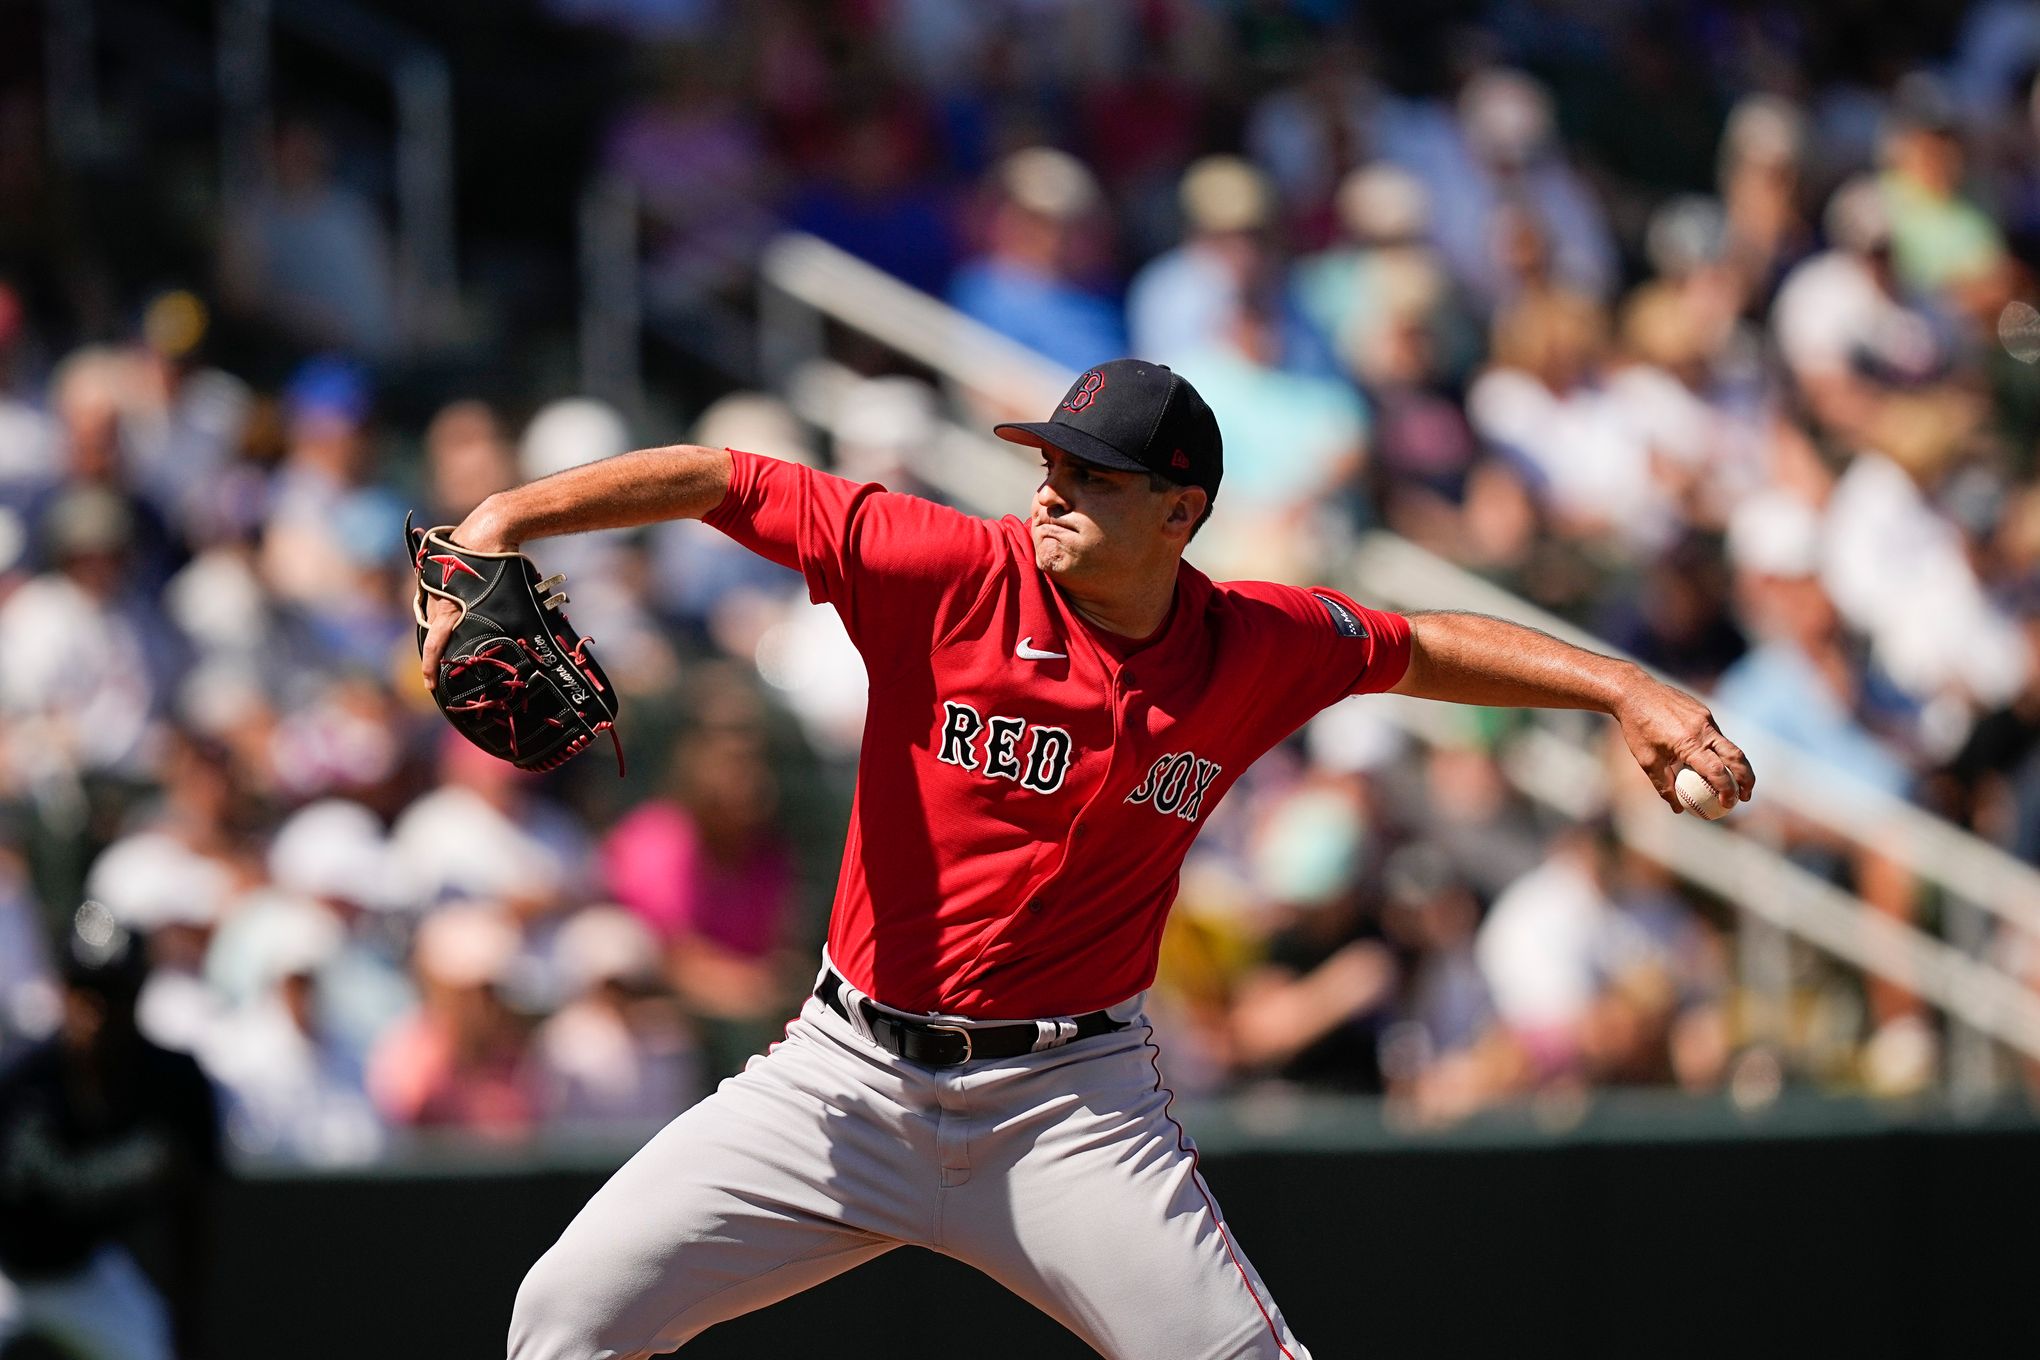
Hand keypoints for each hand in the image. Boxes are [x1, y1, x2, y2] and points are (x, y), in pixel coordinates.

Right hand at [418, 498, 518, 690]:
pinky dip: (448, 604)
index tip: (429, 685)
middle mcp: (436, 599)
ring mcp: (434, 584)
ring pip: (436, 612)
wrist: (490, 528)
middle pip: (433, 631)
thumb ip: (506, 622)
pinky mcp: (438, 572)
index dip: (430, 668)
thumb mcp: (507, 600)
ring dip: (445, 624)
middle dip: (440, 647)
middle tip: (447, 661)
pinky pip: (440, 595)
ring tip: (459, 632)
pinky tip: (463, 604)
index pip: (433, 646)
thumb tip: (527, 647)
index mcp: (448, 610)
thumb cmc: (500, 565)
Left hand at [1613, 673, 1754, 813]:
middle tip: (1745, 796)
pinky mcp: (1703, 711)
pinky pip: (1716, 734)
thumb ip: (1664, 785)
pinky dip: (1719, 750)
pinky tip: (1711, 760)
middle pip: (1736, 757)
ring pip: (1729, 744)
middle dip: (1746, 778)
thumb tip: (1678, 808)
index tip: (1728, 805)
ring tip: (1735, 783)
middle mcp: (1703, 728)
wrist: (1635, 691)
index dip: (1726, 790)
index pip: (1716, 771)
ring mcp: (1706, 717)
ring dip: (1736, 765)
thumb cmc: (1637, 728)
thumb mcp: (1647, 760)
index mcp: (1689, 742)